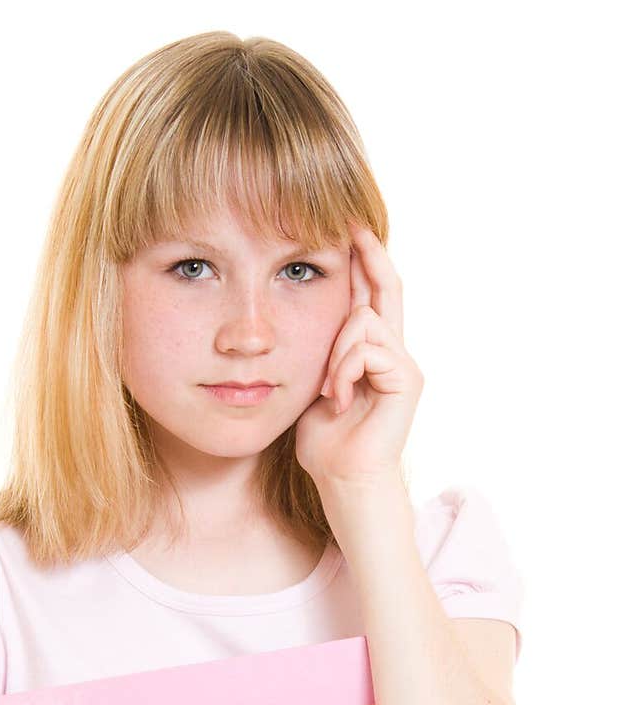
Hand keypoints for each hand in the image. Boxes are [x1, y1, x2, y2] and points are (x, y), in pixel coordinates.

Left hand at [294, 220, 423, 489]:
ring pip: (364, 321)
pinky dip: (343, 372)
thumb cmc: (325, 443)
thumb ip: (319, 355)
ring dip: (335, 353)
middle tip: (351, 225)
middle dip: (368, 255)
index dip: (363, 261)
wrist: (344, 480)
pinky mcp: (407, 379)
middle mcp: (394, 352)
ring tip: (327, 391)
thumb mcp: (313, 386)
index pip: (372, 295)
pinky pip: (368, 349)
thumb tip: (297, 323)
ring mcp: (404, 365)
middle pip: (386, 287)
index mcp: (372, 352)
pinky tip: (336, 399)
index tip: (347, 228)